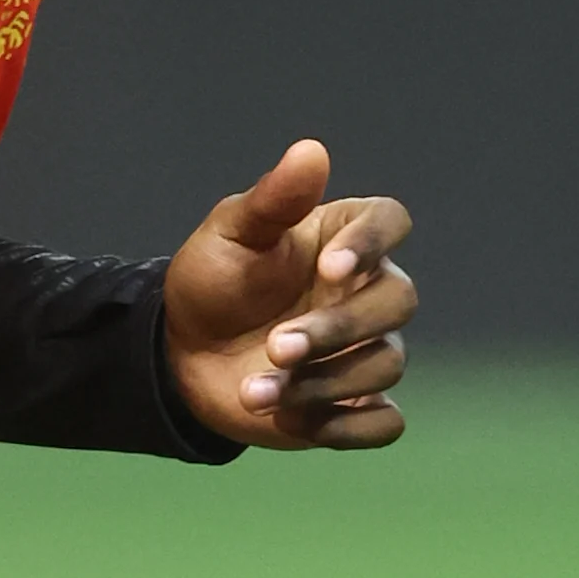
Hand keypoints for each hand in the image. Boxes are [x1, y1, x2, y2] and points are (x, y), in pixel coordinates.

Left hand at [163, 138, 413, 449]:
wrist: (182, 355)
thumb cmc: (212, 281)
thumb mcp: (230, 235)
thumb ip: (273, 200)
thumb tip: (311, 150)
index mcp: (342, 238)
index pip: (390, 221)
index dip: (371, 244)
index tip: (328, 268)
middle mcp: (366, 291)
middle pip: (396, 302)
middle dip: (336, 330)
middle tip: (272, 346)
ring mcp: (366, 349)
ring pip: (384, 364)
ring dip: (322, 383)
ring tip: (253, 392)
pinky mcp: (356, 403)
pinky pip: (384, 422)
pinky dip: (346, 427)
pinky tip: (293, 423)